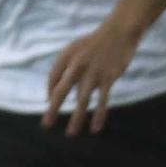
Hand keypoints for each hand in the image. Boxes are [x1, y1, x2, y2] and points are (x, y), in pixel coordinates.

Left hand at [44, 17, 144, 133]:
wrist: (119, 32)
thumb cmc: (93, 44)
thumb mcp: (73, 50)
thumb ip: (61, 69)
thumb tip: (50, 95)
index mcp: (66, 57)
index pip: (52, 78)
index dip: (50, 93)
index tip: (50, 104)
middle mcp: (76, 65)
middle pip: (61, 91)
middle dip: (53, 109)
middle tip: (46, 125)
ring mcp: (93, 72)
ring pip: (82, 100)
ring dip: (77, 118)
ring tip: (71, 134)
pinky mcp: (108, 77)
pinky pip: (102, 100)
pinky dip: (99, 115)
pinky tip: (95, 128)